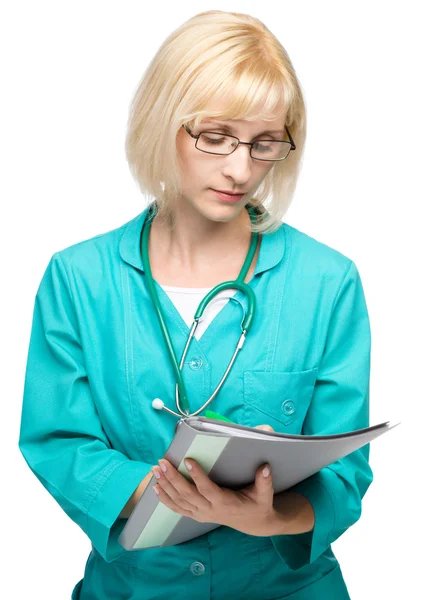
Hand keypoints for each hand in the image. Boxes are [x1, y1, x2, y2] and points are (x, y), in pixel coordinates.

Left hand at [151, 423, 279, 536]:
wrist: (254, 523)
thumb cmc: (259, 504)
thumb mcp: (265, 494)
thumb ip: (265, 481)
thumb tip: (265, 467)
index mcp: (225, 503)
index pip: (207, 489)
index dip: (197, 476)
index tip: (187, 460)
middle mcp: (210, 510)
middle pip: (187, 494)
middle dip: (173, 478)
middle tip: (162, 462)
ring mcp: (202, 514)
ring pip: (179, 501)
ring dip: (165, 486)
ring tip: (155, 470)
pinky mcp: (197, 515)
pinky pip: (178, 509)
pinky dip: (165, 499)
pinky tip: (155, 488)